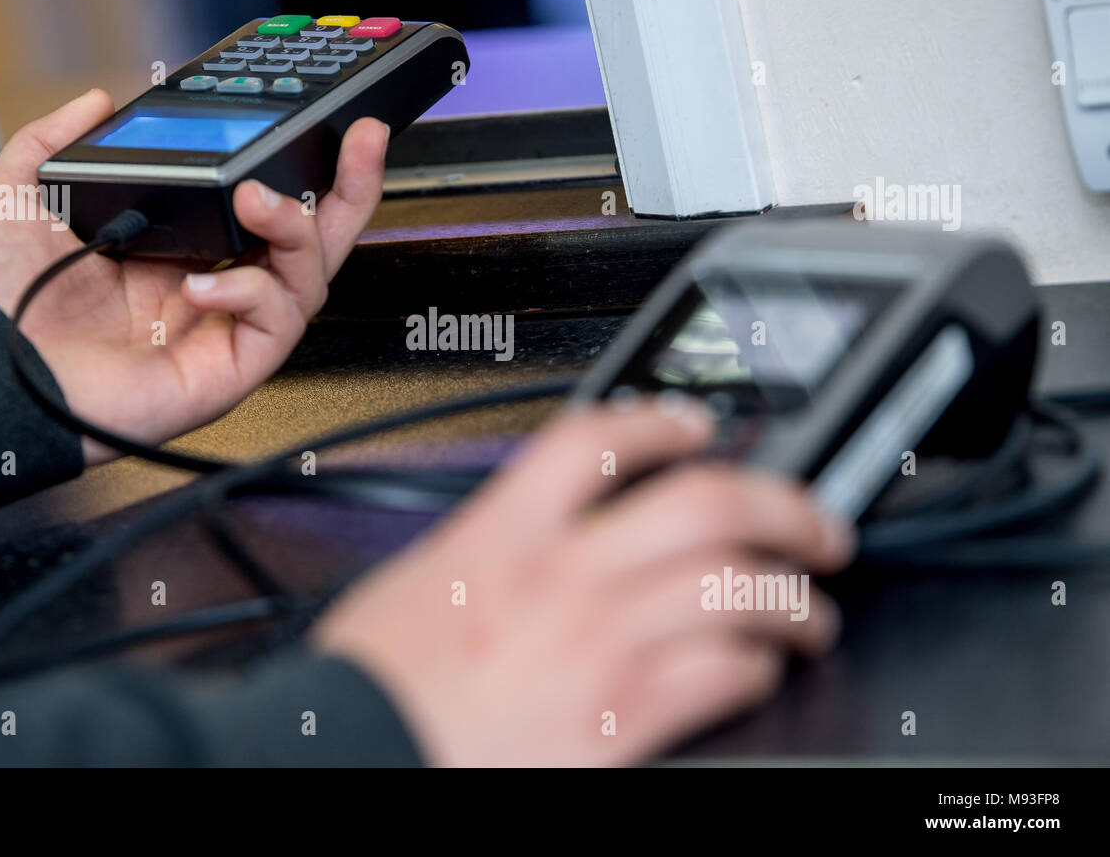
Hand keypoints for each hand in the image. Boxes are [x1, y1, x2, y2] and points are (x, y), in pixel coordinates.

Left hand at [0, 89, 388, 462]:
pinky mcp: (225, 372)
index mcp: (173, 249)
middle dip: (348, 192)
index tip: (316, 125)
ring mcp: (219, 332)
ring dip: (298, 232)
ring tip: (259, 200)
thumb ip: (57, 138)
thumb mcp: (19, 191)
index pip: (258, 208)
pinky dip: (253, 294)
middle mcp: (207, 289)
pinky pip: (274, 328)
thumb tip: (98, 100)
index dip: (296, 169)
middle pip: (308, 242)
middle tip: (364, 143)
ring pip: (307, 281)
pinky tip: (205, 283)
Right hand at [311, 397, 855, 765]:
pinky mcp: (616, 718)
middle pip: (704, 504)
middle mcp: (560, 574)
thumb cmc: (374, 680)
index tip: (698, 425)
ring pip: (737, 588)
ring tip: (807, 613)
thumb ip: (494, 542)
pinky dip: (755, 668)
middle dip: (784, 506)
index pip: (598, 440)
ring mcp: (595, 643)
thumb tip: (545, 529)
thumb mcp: (424, 576)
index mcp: (503, 532)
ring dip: (793, 600)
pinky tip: (756, 672)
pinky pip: (720, 675)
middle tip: (816, 523)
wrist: (356, 753)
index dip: (663, 419)